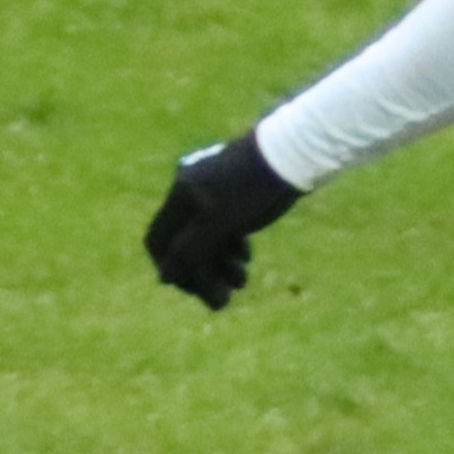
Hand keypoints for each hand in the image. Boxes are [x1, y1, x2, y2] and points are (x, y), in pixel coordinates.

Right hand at [143, 129, 302, 308]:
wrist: (295, 155)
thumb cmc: (254, 187)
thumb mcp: (218, 222)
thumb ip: (190, 250)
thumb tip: (165, 278)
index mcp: (181, 196)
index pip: (159, 242)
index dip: (172, 269)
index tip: (193, 289)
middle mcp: (192, 195)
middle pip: (184, 245)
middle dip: (201, 274)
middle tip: (223, 298)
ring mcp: (214, 198)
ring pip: (207, 242)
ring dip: (219, 267)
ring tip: (241, 281)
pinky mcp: (236, 200)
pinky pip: (224, 233)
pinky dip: (231, 251)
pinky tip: (246, 260)